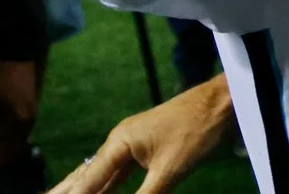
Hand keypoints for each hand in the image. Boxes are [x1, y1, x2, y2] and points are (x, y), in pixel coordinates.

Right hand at [48, 74, 233, 193]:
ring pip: (100, 175)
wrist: (223, 103)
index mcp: (119, 142)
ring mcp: (133, 145)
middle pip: (85, 175)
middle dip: (66, 192)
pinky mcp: (146, 151)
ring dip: (83, 191)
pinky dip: (106, 188)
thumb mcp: (169, 171)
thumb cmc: (197, 131)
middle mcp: (120, 142)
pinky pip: (118, 174)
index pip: (87, 181)